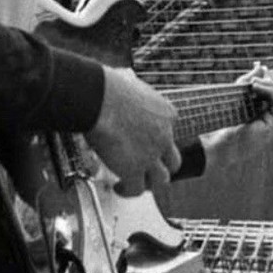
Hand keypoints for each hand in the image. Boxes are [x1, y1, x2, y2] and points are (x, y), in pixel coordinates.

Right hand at [85, 66, 181, 196]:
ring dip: (149, 182)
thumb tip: (119, 81)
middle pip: (173, 159)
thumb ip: (131, 92)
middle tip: (149, 167)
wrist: (99, 99)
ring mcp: (152, 155)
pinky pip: (136, 189)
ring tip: (137, 183)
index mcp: (166, 113)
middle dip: (162, 165)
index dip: (157, 138)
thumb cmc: (108, 87)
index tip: (145, 140)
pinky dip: (128, 191)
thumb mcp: (130, 84)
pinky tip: (119, 188)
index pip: (170, 130)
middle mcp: (164, 136)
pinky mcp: (134, 169)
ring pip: (162, 179)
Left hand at [202, 63, 272, 170]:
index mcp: (271, 126)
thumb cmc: (223, 127)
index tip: (258, 81)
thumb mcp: (238, 100)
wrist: (215, 146)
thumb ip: (249, 84)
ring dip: (272, 87)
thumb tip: (261, 68)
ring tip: (255, 84)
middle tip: (256, 81)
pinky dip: (270, 91)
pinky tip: (255, 87)